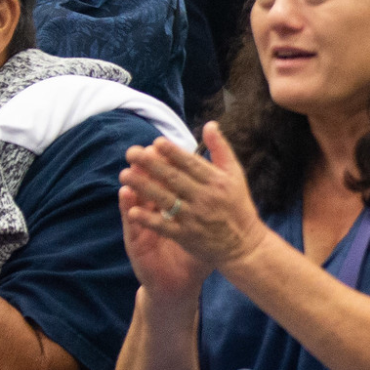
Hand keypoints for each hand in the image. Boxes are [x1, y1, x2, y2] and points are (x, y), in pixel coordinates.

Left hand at [120, 123, 270, 272]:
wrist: (244, 245)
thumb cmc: (238, 205)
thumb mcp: (235, 174)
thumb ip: (220, 149)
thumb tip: (209, 124)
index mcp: (216, 181)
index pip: (191, 164)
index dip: (172, 152)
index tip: (155, 142)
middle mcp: (205, 197)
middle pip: (174, 178)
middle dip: (151, 164)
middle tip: (131, 153)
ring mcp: (194, 218)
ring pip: (165, 199)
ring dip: (143, 187)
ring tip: (124, 175)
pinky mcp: (186, 236)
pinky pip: (165, 226)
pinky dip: (149, 219)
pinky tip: (132, 211)